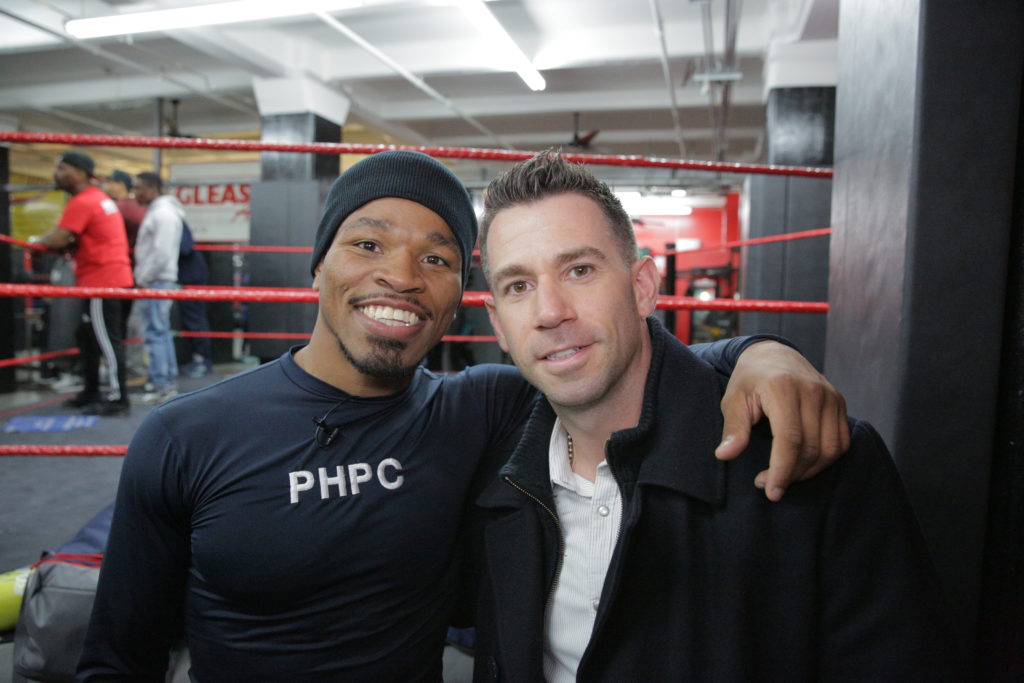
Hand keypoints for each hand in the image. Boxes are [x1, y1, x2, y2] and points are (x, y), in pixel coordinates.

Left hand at [715, 341, 849, 500]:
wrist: (774, 353)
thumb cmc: (750, 379)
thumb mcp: (733, 399)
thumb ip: (733, 428)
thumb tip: (725, 455)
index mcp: (784, 389)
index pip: (790, 440)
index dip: (782, 470)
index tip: (770, 491)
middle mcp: (813, 392)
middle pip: (811, 448)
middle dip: (791, 474)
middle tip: (767, 484)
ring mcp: (830, 397)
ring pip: (830, 449)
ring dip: (809, 471)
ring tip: (785, 475)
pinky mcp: (839, 402)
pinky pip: (841, 442)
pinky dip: (825, 459)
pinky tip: (803, 464)